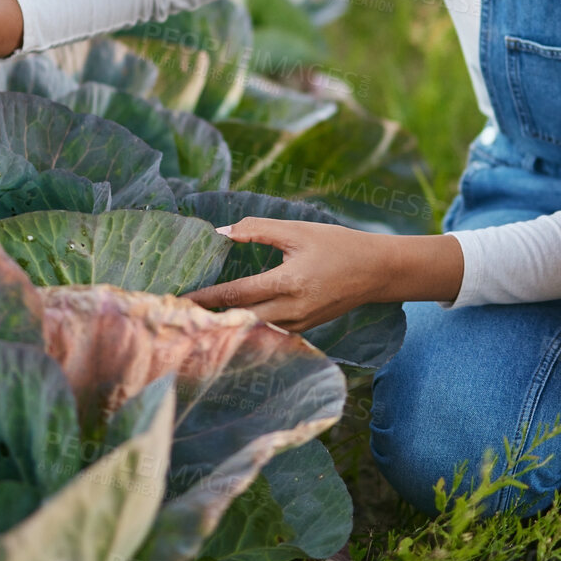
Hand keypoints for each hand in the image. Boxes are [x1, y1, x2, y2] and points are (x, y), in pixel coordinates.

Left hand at [180, 216, 390, 333]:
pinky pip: (270, 332)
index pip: (237, 293)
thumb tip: (222, 232)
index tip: (184, 298)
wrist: (376, 270)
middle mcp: (292, 310)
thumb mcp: (298, 230)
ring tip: (203, 319)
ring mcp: (299, 324)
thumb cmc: (337, 245)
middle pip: (241, 319)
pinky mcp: (305, 329)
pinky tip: (235, 321)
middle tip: (184, 314)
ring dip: (230, 324)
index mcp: (288, 283)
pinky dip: (250, 327)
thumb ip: (258, 229)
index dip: (208, 296)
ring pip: (255, 330)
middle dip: (212, 317)